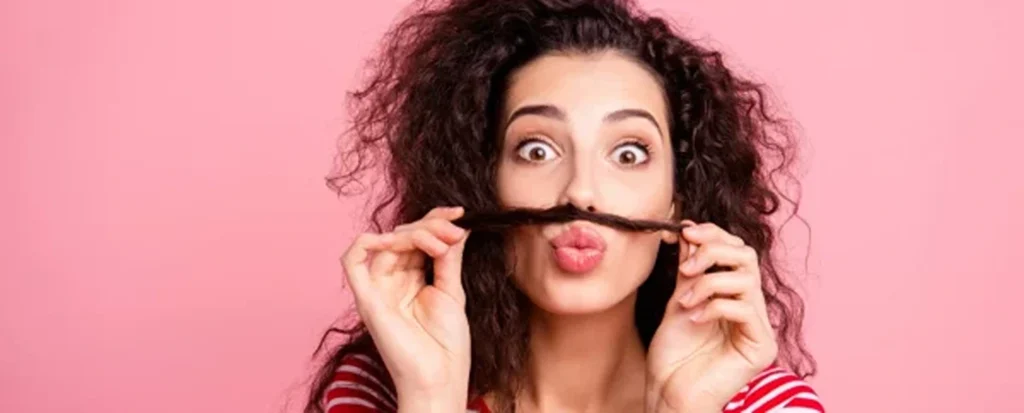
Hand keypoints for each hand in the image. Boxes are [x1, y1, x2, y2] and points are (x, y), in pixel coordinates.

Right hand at [341, 206, 471, 408]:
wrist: (440, 378)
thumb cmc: (447, 344)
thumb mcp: (452, 290)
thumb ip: (449, 257)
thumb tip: (457, 225)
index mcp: (412, 278)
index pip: (417, 237)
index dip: (435, 221)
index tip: (461, 215)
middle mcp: (392, 280)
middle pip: (402, 236)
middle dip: (430, 227)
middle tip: (455, 232)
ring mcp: (377, 289)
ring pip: (384, 242)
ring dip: (414, 234)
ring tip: (441, 243)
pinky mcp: (367, 300)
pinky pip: (352, 261)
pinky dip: (368, 242)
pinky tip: (397, 241)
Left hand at [645, 222, 777, 412]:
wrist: (669, 392)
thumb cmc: (674, 354)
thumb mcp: (680, 299)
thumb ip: (690, 268)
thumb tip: (688, 228)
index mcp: (736, 295)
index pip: (737, 250)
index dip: (713, 234)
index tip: (684, 231)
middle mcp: (753, 308)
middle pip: (747, 256)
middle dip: (712, 251)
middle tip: (686, 268)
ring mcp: (760, 327)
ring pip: (746, 278)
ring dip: (709, 282)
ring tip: (685, 301)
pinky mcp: (761, 346)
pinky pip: (744, 308)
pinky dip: (714, 306)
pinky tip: (694, 319)